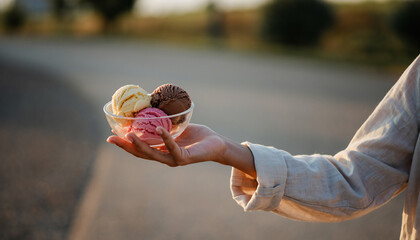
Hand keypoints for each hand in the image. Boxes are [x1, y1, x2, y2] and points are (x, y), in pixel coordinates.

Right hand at [107, 124, 226, 166]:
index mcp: (161, 150)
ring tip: (128, 135)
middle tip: (110, 138)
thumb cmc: (198, 136)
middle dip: (125, 146)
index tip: (111, 135)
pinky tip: (158, 129)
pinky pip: (172, 147)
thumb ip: (166, 122)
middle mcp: (165, 157)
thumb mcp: (178, 127)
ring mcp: (173, 159)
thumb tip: (153, 105)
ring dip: (139, 145)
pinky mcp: (184, 158)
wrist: (217, 144)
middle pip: (141, 154)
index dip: (125, 143)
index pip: (140, 149)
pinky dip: (164, 138)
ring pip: (152, 154)